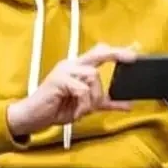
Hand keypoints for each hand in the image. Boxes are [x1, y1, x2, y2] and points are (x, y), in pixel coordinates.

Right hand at [5, 44, 136, 135]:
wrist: (32, 117)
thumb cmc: (55, 109)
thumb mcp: (85, 106)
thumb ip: (104, 102)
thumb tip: (127, 104)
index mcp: (77, 68)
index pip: (99, 54)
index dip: (117, 52)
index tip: (135, 50)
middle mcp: (72, 65)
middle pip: (99, 52)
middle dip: (117, 54)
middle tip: (132, 58)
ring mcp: (65, 70)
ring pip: (93, 76)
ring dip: (93, 97)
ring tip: (84, 109)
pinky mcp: (59, 79)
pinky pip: (82, 89)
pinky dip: (83, 104)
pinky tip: (76, 112)